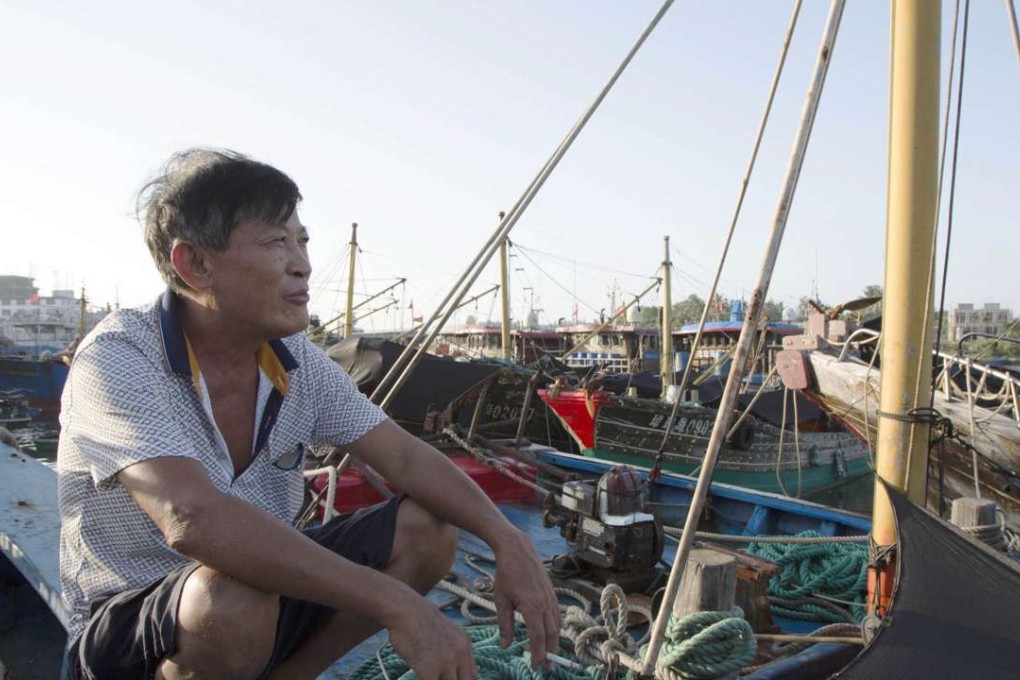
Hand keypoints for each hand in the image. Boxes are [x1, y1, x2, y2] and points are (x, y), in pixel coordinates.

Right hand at [388, 595, 476, 679]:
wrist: (404, 609)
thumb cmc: (416, 618)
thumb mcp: (444, 631)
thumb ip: (451, 648)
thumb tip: (449, 666)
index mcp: (465, 644)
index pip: (472, 675)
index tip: (452, 679)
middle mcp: (460, 654)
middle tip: (439, 678)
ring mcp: (446, 663)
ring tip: (428, 676)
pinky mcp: (430, 670)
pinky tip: (420, 676)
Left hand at [492, 528, 560, 669]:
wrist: (517, 549)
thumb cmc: (506, 574)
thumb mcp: (501, 600)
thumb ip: (505, 625)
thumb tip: (505, 645)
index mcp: (532, 607)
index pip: (538, 638)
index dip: (538, 655)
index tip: (535, 667)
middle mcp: (546, 604)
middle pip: (552, 635)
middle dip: (550, 652)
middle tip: (546, 667)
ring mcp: (551, 597)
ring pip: (556, 625)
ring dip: (554, 641)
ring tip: (550, 654)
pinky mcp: (552, 592)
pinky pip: (557, 614)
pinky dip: (555, 627)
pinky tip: (550, 633)